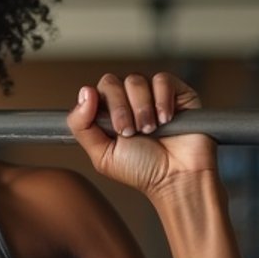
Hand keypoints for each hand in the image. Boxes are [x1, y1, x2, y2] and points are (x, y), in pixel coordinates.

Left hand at [66, 71, 216, 195]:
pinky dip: (161, 100)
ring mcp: (151, 94)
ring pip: (135, 81)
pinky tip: (166, 119)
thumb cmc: (143, 170)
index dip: (99, 106)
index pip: (94, 92)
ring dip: (141, 109)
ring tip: (150, 130)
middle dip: (119, 109)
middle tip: (131, 132)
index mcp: (108, 114)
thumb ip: (81, 126)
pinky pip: (161, 80)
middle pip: (111, 82)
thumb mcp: (102, 154)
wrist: (176, 177)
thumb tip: (84, 91)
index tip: (112, 127)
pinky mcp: (175, 92)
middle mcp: (128, 101)